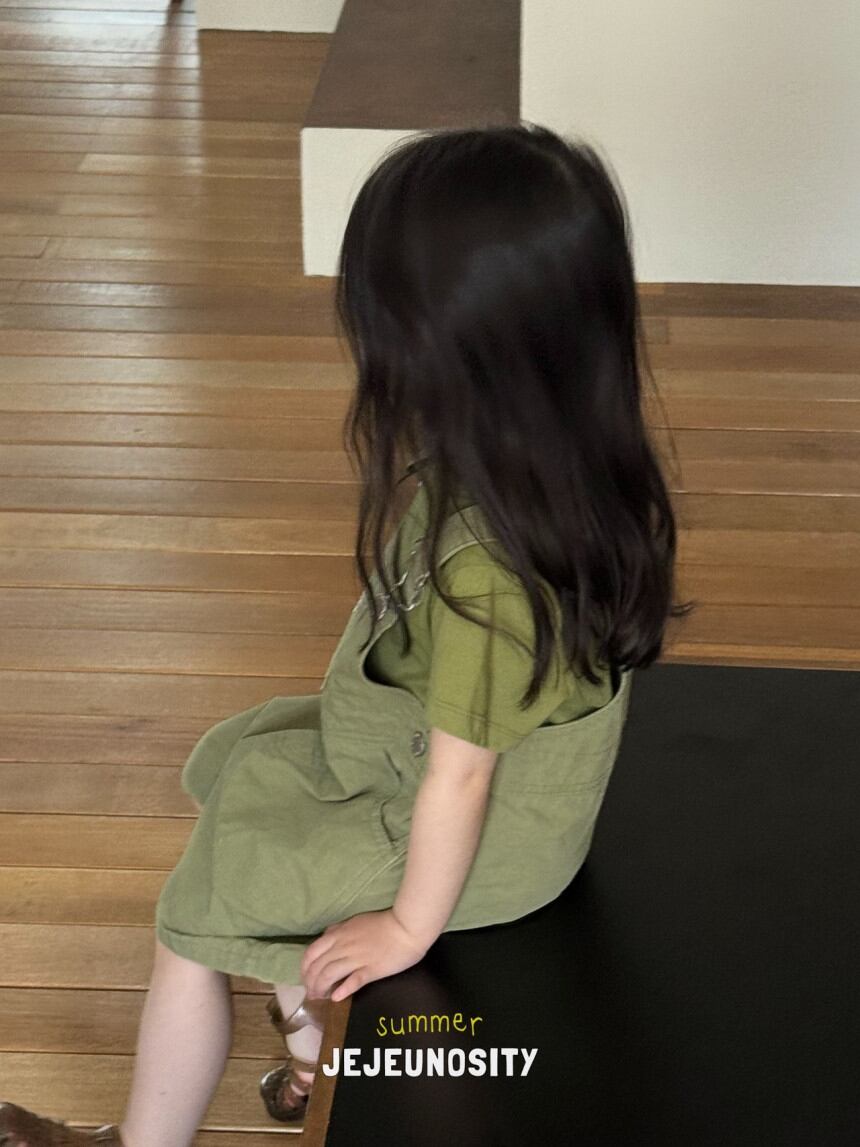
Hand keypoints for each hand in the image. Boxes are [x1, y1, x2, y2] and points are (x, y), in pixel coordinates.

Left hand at [300, 908, 430, 1001]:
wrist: (406, 927)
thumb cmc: (382, 923)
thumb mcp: (355, 921)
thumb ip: (338, 930)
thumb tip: (325, 937)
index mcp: (338, 934)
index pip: (311, 953)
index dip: (305, 969)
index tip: (306, 978)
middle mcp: (343, 946)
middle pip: (317, 967)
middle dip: (310, 983)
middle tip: (312, 994)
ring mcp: (356, 958)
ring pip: (329, 975)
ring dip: (321, 989)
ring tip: (321, 998)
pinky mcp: (371, 970)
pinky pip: (352, 981)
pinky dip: (342, 991)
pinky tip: (337, 998)